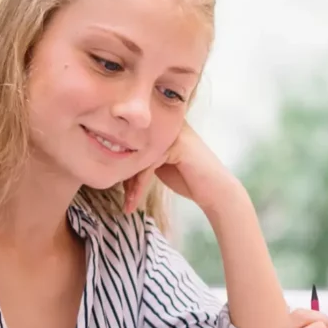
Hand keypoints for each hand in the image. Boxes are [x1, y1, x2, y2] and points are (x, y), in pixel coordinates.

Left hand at [122, 123, 238, 214]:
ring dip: (131, 183)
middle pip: (132, 147)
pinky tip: (134, 201)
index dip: (122, 165)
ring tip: (128, 204)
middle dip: (124, 174)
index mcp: (161, 125)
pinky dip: (140, 185)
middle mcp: (167, 124)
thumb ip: (141, 156)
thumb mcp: (158, 164)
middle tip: (122, 198)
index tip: (119, 188)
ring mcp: (173, 132)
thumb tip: (112, 158)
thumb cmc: (187, 178)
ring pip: (139, 157)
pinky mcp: (177, 144)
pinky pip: (149, 164)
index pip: (131, 140)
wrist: (215, 190)